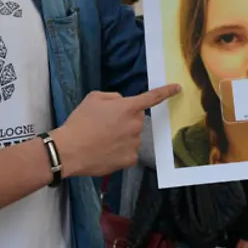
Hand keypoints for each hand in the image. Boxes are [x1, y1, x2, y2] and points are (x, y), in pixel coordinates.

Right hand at [51, 84, 180, 177]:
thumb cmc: (80, 122)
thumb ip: (114, 97)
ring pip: (132, 136)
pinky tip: (105, 151)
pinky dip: (119, 150)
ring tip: (101, 140)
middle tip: (105, 125)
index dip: (166, 92)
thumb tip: (123, 103)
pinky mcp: (129, 160)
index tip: (178, 88)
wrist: (70, 150)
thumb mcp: (94, 98)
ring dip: (122, 136)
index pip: (152, 97)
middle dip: (126, 120)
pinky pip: (129, 151)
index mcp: (128, 107)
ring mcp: (134, 144)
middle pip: (137, 119)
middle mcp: (135, 125)